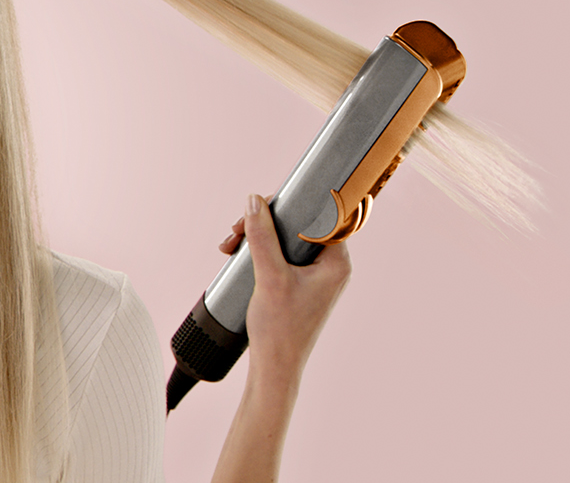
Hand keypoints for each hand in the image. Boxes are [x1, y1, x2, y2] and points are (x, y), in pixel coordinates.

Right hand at [218, 194, 352, 380]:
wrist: (274, 368)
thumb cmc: (280, 329)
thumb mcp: (268, 276)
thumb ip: (262, 236)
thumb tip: (254, 201)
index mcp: (336, 262)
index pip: (320, 214)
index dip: (291, 205)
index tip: (266, 204)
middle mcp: (330, 267)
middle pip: (299, 225)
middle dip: (265, 222)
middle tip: (238, 228)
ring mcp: (315, 278)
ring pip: (286, 240)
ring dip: (258, 237)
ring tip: (232, 245)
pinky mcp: (300, 286)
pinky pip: (282, 257)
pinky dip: (261, 252)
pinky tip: (239, 255)